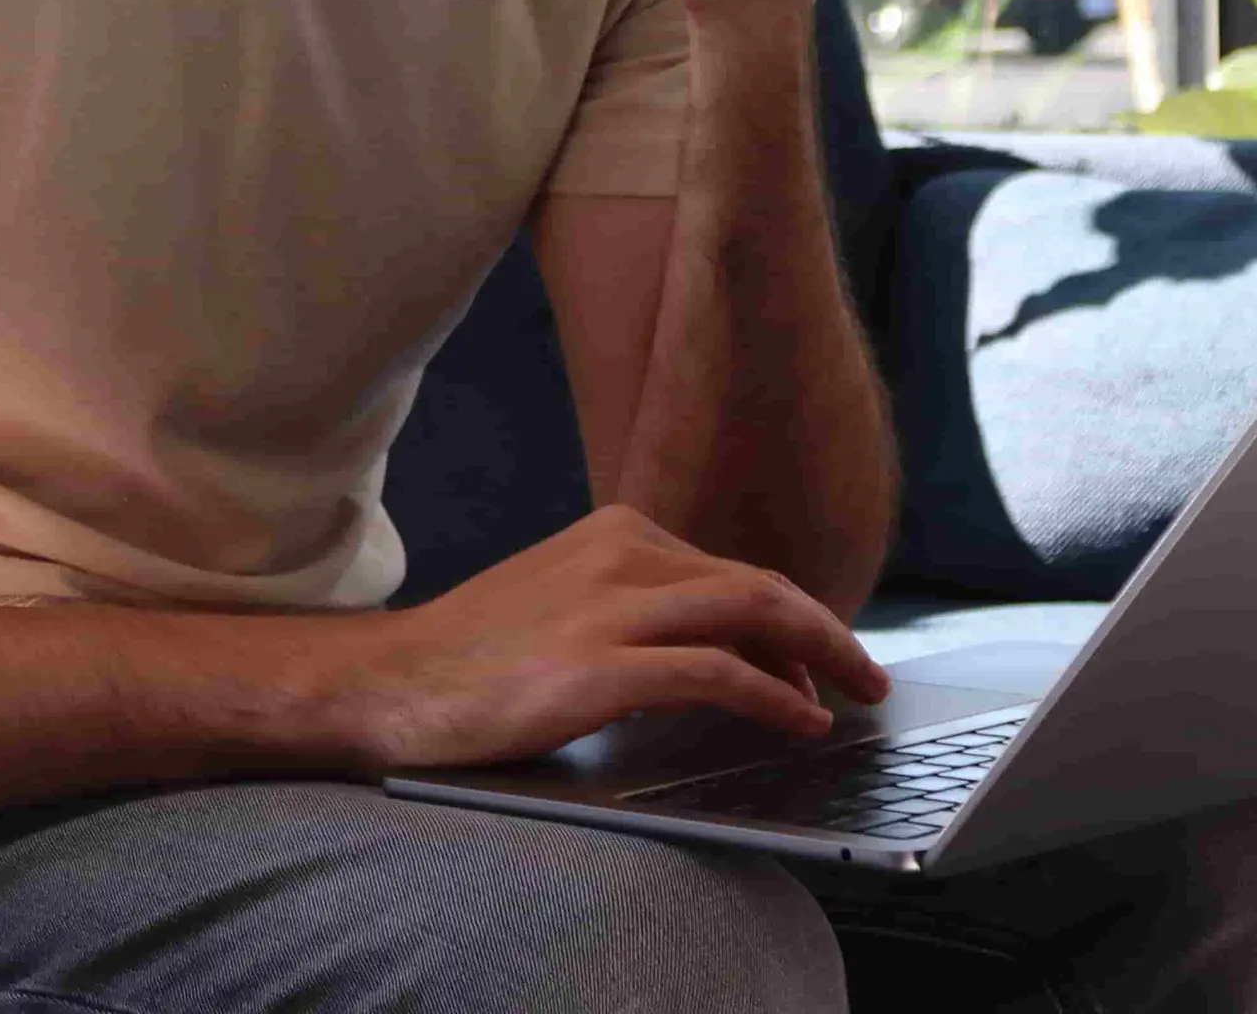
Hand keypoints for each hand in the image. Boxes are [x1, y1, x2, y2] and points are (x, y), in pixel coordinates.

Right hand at [336, 506, 889, 769]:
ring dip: (821, 658)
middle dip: (827, 634)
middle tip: (868, 679)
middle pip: (760, 585)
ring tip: (853, 699)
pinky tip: (800, 723)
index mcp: (617, 533)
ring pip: (752, 614)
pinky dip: (773, 696)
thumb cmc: (473, 657)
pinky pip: (716, 673)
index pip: (735, 572)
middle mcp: (621, 554)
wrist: (387, 682)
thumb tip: (722, 649)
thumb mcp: (563, 602)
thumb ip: (635, 607)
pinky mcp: (597, 667)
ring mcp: (609, 608)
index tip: (825, 660)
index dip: (796, 619)